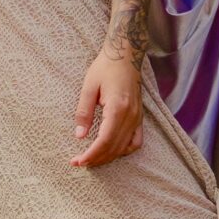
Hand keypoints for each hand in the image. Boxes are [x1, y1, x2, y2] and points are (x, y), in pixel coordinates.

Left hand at [72, 51, 145, 167]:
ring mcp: (137, 117)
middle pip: (114, 148)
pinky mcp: (140, 116)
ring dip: (108, 157)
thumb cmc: (105, 68)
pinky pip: (136, 141)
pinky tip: (113, 152)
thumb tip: (79, 135)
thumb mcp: (89, 87)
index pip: (104, 141)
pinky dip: (125, 150)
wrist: (126, 55)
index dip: (91, 155)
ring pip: (124, 147)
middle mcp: (130, 116)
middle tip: (79, 163)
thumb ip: (84, 112)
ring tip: (92, 159)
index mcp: (117, 109)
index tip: (78, 161)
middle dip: (96, 159)